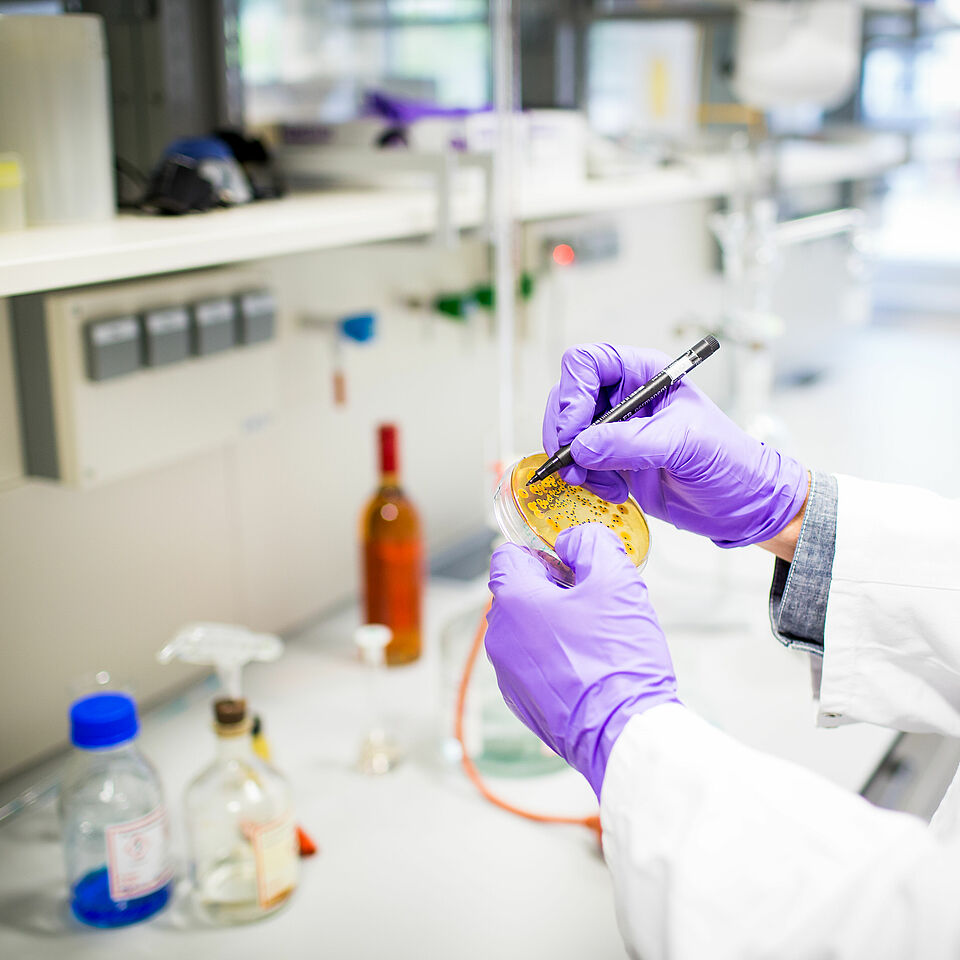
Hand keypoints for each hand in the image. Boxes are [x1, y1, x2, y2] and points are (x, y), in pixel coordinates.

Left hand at [485, 523, 678, 797]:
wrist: (623, 734)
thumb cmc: (617, 660)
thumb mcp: (616, 579)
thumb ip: (590, 543)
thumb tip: (574, 542)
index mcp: (512, 601)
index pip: (509, 555)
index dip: (545, 553)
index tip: (575, 568)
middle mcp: (499, 637)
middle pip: (521, 593)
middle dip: (556, 591)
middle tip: (596, 603)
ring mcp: (508, 673)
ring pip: (529, 630)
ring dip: (558, 626)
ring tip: (599, 639)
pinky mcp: (523, 702)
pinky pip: (537, 664)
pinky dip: (559, 659)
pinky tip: (593, 669)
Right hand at [542, 343, 808, 547]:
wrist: (740, 504)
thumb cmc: (728, 461)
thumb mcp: (683, 444)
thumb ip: (630, 442)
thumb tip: (581, 447)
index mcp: (644, 374)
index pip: (588, 363)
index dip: (573, 392)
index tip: (575, 429)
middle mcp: (623, 396)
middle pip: (567, 399)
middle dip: (565, 433)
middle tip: (575, 464)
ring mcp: (614, 430)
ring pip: (567, 434)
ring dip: (573, 462)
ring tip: (601, 484)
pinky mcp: (611, 461)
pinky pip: (577, 463)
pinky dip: (585, 480)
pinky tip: (612, 491)